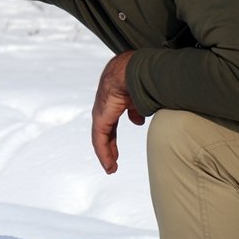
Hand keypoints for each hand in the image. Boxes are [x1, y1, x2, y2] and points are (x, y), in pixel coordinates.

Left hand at [91, 51, 144, 173]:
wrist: (132, 71)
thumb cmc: (138, 78)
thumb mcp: (139, 98)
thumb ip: (136, 110)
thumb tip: (137, 122)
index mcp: (113, 102)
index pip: (110, 124)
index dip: (113, 139)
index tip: (116, 153)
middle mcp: (104, 108)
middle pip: (105, 132)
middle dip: (109, 148)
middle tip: (112, 163)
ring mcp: (101, 112)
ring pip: (101, 138)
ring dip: (106, 154)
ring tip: (110, 168)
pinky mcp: (101, 118)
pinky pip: (100, 139)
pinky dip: (104, 152)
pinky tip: (109, 163)